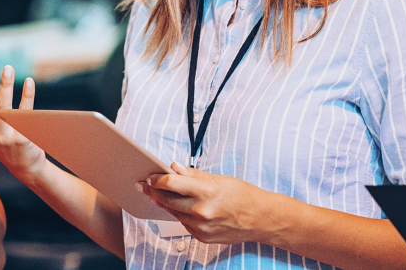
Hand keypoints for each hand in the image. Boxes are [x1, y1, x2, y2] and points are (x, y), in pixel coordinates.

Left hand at [140, 163, 287, 244]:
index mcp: (206, 192)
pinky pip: (184, 223)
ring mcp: (201, 227)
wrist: (261, 220)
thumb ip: (195, 175)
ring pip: (173, 213)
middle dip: (153, 191)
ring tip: (156, 194)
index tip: (150, 176)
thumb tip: (175, 168)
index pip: (172, 184)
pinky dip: (180, 214)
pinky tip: (179, 207)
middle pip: (167, 200)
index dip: (157, 179)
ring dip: (164, 203)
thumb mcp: (220, 179)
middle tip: (144, 185)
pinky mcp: (202, 237)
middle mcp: (201, 212)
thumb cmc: (244, 196)